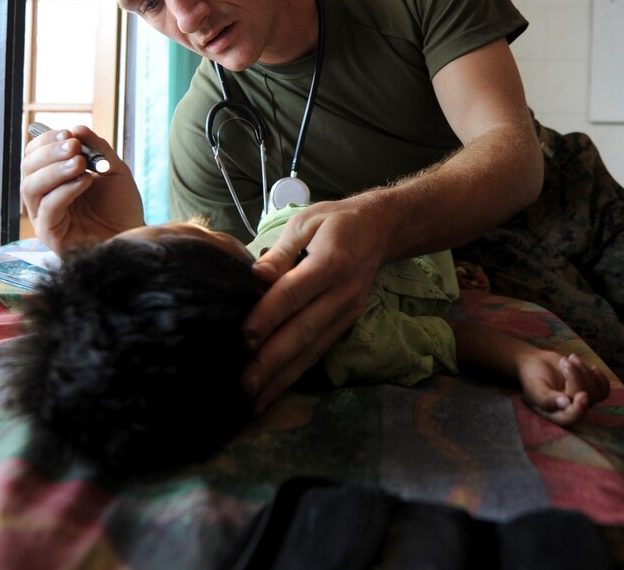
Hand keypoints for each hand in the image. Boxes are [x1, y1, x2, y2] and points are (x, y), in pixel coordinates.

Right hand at [20, 125, 143, 254]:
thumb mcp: (114, 170)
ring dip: (55, 170)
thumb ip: (98, 149)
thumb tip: (77, 128)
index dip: (47, 141)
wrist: (133, 234)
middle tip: (73, 146)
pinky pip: (47, 207)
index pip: (36, 155)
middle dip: (50, 153)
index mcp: (54, 178)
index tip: (68, 134)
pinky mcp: (49, 232)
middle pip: (28, 168)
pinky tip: (85, 181)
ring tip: (80, 163)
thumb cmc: (121, 206)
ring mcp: (44, 214)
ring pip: (31, 187)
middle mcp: (44, 195)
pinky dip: (65, 190)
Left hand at [243, 197, 387, 411]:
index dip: (267, 317)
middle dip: (271, 361)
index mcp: (331, 262)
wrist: (382, 230)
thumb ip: (281, 252)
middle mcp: (342, 293)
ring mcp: (347, 312)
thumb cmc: (336, 222)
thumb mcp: (307, 221)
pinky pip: (319, 351)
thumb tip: (255, 276)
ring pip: (312, 349)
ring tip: (254, 402)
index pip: (293, 293)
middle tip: (241, 385)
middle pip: (302, 331)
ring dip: (282, 378)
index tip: (241, 340)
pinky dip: (296, 374)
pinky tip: (275, 392)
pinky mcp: (348, 323)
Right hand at [518, 351, 609, 425]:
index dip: (579, 409)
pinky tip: (592, 367)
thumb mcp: (534, 387)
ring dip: (584, 371)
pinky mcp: (591, 391)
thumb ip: (546, 398)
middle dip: (576, 376)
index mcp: (555, 415)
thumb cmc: (533, 377)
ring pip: (595, 392)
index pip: (571, 417)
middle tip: (564, 360)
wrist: (537, 364)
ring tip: (570, 358)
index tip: (582, 395)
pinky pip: (604, 390)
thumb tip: (565, 404)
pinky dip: (600, 377)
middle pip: (585, 399)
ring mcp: (582, 401)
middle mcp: (571, 411)